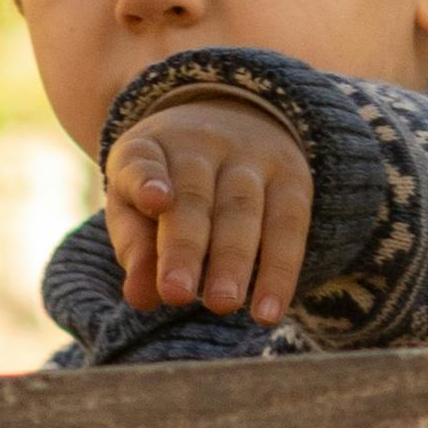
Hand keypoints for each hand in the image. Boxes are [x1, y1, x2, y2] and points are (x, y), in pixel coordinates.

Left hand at [107, 90, 312, 322]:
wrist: (230, 119)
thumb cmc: (169, 186)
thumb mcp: (135, 206)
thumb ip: (136, 250)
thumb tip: (141, 298)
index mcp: (150, 147)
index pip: (143, 161)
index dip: (147, 180)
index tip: (155, 201)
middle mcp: (202, 144)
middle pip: (194, 196)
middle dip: (187, 247)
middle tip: (177, 294)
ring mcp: (251, 157)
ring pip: (243, 208)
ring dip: (234, 261)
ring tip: (224, 305)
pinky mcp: (292, 178)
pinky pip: (290, 225)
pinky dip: (281, 270)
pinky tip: (270, 309)